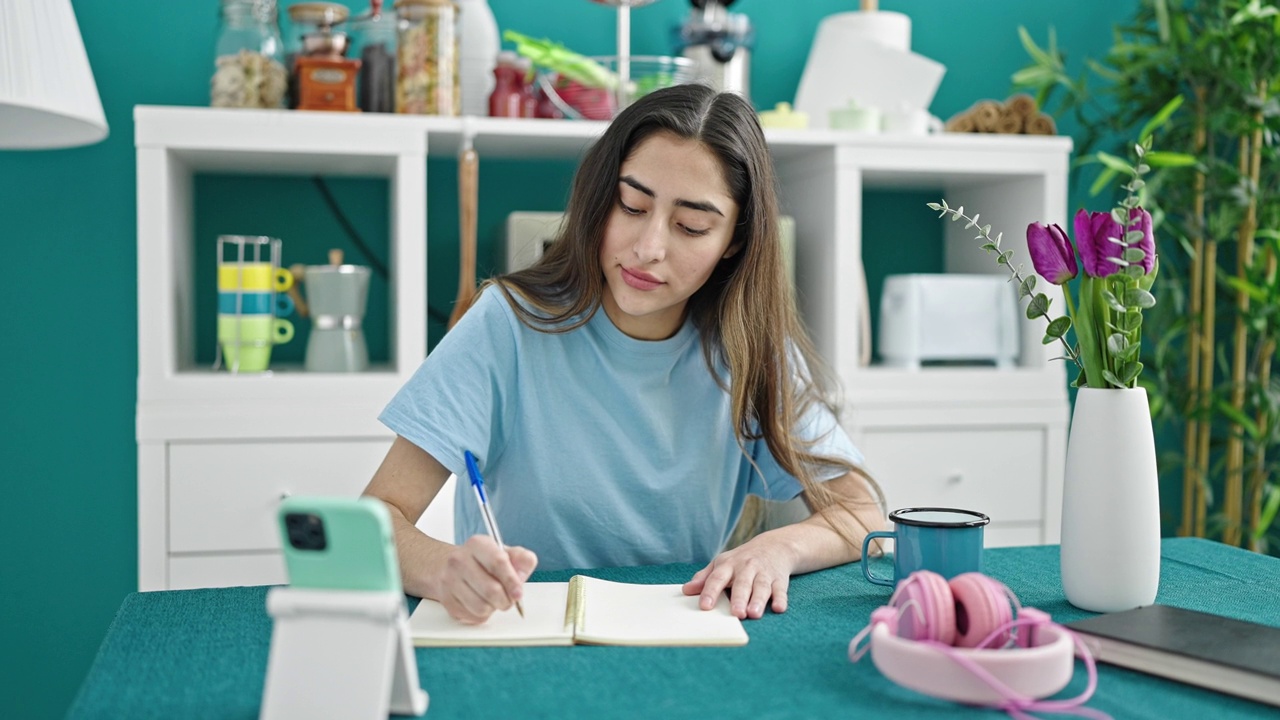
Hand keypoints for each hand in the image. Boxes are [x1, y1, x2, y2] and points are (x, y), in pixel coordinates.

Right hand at [432, 535, 536, 623]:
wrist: (450, 567)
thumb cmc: (483, 562)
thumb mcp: (505, 553)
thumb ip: (522, 559)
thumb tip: (522, 574)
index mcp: (477, 544)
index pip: (497, 562)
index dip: (512, 581)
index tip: (519, 594)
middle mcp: (459, 560)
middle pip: (490, 589)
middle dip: (505, 600)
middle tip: (509, 599)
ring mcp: (449, 580)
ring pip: (481, 607)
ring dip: (493, 608)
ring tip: (492, 600)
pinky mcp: (445, 599)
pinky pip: (471, 616)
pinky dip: (481, 615)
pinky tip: (480, 603)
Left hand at [682, 535, 798, 619]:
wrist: (774, 546)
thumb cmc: (742, 560)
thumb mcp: (722, 564)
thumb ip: (704, 578)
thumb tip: (686, 590)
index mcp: (728, 565)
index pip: (717, 578)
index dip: (710, 591)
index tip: (704, 606)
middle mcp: (746, 568)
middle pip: (742, 584)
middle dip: (739, 598)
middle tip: (736, 613)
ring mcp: (764, 574)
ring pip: (761, 587)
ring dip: (758, 600)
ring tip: (753, 614)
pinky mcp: (779, 580)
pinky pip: (781, 590)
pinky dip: (781, 599)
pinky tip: (779, 608)